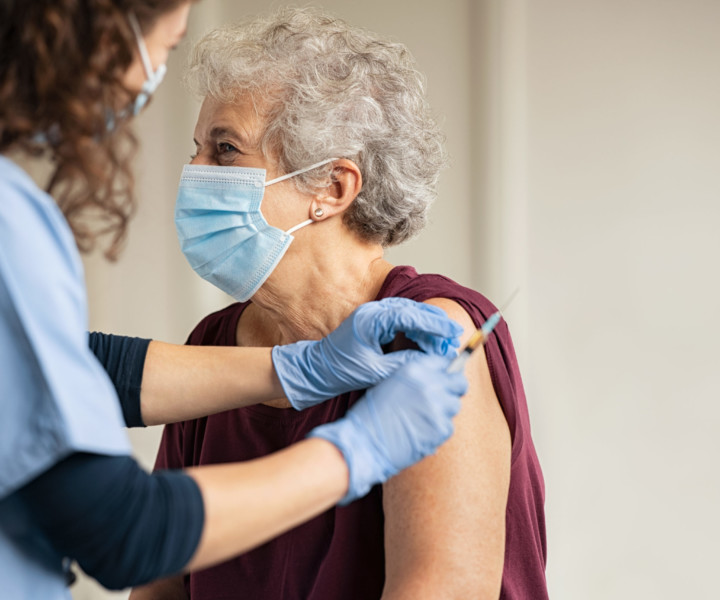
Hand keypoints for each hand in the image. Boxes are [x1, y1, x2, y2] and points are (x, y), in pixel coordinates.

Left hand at [271, 298, 462, 409]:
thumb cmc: (341, 371)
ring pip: (408, 314)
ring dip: (427, 327)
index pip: (410, 315)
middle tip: (454, 337)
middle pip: (412, 310)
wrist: (317, 370)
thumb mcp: (376, 371)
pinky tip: (427, 341)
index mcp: (371, 320)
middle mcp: (372, 311)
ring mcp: (372, 314)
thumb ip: (404, 364)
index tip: (452, 333)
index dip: (434, 324)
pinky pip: (400, 320)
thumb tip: (431, 361)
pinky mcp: (373, 322)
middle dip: (435, 324)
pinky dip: (416, 329)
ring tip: (444, 342)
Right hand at [308, 353, 467, 503]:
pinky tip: (420, 432)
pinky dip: (437, 430)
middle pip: (459, 383)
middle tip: (443, 398)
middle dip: (454, 389)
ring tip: (423, 419)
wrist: (364, 442)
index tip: (445, 379)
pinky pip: (448, 426)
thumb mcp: (390, 383)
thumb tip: (438, 379)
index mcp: (414, 370)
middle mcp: (430, 385)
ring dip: (444, 411)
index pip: (444, 363)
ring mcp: (438, 407)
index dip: (445, 372)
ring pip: (454, 406)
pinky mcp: (441, 429)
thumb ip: (415, 378)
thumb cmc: (372, 415)